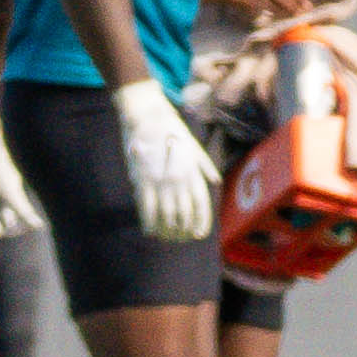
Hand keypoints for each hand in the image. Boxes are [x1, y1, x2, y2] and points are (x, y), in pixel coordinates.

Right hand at [121, 78, 219, 245]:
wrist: (147, 117)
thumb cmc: (172, 129)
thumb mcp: (195, 146)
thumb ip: (205, 166)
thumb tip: (215, 181)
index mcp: (193, 174)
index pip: (201, 206)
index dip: (201, 223)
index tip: (197, 235)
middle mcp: (179, 181)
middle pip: (183, 214)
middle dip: (182, 230)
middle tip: (178, 239)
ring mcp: (160, 181)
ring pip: (165, 214)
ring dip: (166, 230)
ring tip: (165, 238)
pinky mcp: (141, 179)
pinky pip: (146, 207)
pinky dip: (148, 222)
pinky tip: (149, 230)